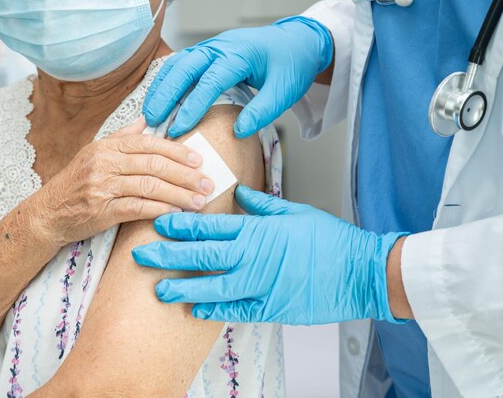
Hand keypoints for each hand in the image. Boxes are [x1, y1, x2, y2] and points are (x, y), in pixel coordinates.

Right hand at [35, 119, 214, 246]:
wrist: (48, 213)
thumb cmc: (76, 182)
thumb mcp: (95, 152)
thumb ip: (123, 136)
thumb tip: (147, 119)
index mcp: (107, 146)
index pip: (149, 143)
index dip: (177, 151)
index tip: (199, 160)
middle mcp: (104, 163)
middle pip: (154, 164)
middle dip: (185, 175)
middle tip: (207, 183)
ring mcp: (102, 186)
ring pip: (149, 186)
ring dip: (178, 195)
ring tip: (199, 201)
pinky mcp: (102, 210)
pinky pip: (137, 208)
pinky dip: (159, 209)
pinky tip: (176, 212)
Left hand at [133, 186, 406, 325]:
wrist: (360, 272)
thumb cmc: (330, 240)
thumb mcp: (296, 212)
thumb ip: (263, 204)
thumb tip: (241, 191)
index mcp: (257, 230)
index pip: (209, 226)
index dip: (180, 225)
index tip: (158, 223)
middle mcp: (253, 257)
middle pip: (201, 255)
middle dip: (168, 255)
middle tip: (142, 256)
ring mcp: (260, 285)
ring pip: (212, 286)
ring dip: (183, 287)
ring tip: (159, 289)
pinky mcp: (271, 307)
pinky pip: (235, 310)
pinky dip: (214, 310)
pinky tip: (194, 310)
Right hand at [142, 16, 332, 138]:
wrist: (296, 42)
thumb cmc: (291, 65)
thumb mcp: (284, 91)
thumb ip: (262, 112)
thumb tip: (238, 132)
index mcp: (239, 55)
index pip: (209, 82)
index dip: (192, 107)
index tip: (179, 129)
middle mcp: (220, 47)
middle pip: (184, 68)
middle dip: (166, 95)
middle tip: (153, 120)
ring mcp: (211, 47)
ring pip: (177, 64)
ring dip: (161, 87)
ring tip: (150, 113)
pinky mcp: (207, 53)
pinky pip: (181, 65)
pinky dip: (167, 81)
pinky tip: (159, 99)